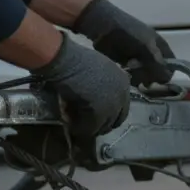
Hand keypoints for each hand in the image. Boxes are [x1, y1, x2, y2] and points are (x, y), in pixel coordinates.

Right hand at [33, 33, 131, 148]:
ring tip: (78, 127)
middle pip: (116, 119)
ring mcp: (113, 104)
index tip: (99, 120)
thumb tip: (97, 100)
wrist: (66, 60)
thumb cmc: (76, 61)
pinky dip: (81, 129)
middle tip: (88, 127)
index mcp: (124, 82)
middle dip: (102, 125)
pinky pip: (91, 127)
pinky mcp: (101, 112)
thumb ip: (104, 85)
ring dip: (91, 128)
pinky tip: (72, 127)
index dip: (110, 115)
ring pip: (104, 125)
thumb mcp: (99, 71)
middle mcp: (123, 94)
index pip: (123, 107)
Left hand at [72, 0, 175, 85]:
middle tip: (140, 74)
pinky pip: (133, 76)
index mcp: (161, 47)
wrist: (102, 26)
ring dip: (138, 76)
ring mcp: (139, 60)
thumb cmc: (127, 32)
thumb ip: (157, 62)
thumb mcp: (146, 46)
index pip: (171, 66)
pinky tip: (124, 71)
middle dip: (149, 76)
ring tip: (129, 69)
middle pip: (157, 74)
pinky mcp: (126, 64)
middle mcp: (152, 54)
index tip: (155, 79)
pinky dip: (129, 76)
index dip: (165, 74)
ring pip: (145, 77)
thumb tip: (166, 78)